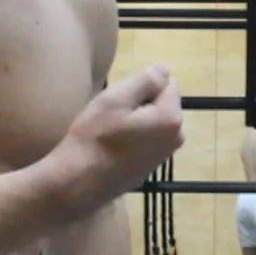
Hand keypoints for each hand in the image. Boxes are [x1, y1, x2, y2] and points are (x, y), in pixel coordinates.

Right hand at [56, 66, 184, 207]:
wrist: (79, 184)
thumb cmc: (94, 137)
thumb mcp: (116, 99)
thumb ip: (146, 80)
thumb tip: (164, 71)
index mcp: (171, 118)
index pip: (167, 82)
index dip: (142, 86)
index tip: (120, 100)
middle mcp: (176, 137)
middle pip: (162, 103)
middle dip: (141, 103)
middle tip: (112, 115)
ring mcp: (164, 155)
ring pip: (154, 121)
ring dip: (136, 120)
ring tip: (110, 131)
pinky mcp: (150, 167)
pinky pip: (147, 140)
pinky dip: (133, 138)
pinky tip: (112, 147)